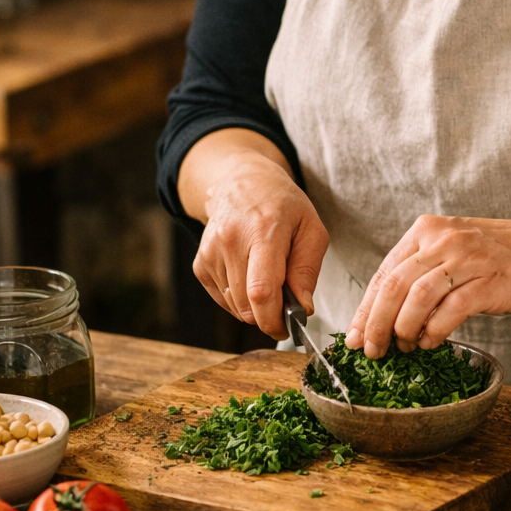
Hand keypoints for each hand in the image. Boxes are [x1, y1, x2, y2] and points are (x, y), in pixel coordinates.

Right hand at [192, 149, 328, 339]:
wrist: (241, 183)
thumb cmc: (283, 206)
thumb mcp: (311, 229)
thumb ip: (307, 270)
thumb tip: (302, 309)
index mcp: (263, 231)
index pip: (261, 291)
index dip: (274, 319)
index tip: (288, 327)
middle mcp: (231, 241)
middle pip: (247, 305)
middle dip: (269, 315)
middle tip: (285, 302)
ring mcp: (211, 253)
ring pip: (235, 307)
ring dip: (254, 306)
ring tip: (267, 277)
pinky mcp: (200, 263)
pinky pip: (222, 300)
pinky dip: (239, 299)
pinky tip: (249, 274)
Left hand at [345, 213, 510, 357]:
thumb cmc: (501, 254)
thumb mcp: (454, 248)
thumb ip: (422, 270)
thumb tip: (386, 313)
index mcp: (427, 230)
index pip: (383, 272)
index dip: (365, 308)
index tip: (354, 336)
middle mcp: (442, 240)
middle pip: (392, 286)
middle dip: (376, 324)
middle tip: (371, 350)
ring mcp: (466, 260)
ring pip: (416, 299)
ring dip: (403, 330)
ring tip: (403, 347)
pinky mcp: (488, 282)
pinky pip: (449, 311)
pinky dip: (434, 331)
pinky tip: (431, 342)